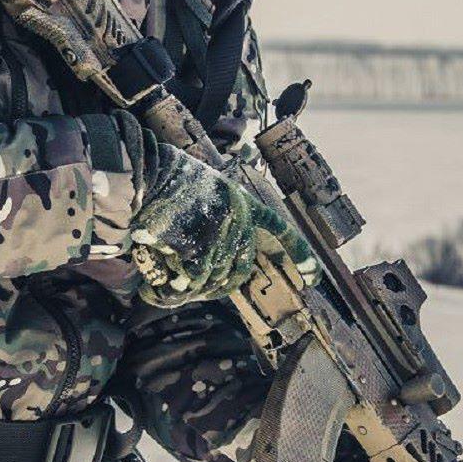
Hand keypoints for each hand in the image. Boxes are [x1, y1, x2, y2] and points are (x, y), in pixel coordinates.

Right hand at [130, 144, 315, 307]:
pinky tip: (158, 280)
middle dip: (215, 287)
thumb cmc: (169, 181)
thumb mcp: (209, 190)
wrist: (148, 174)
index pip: (280, 230)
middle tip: (191, 286)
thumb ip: (222, 218)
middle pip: (238, 274)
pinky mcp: (199, 251)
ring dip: (188, 287)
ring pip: (212, 283)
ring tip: (167, 278)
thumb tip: (218, 263)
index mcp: (244, 204)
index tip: (314, 278)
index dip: (299, 255)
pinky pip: (189, 283)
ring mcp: (221, 239)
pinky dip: (170, 286)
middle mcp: (239, 222)